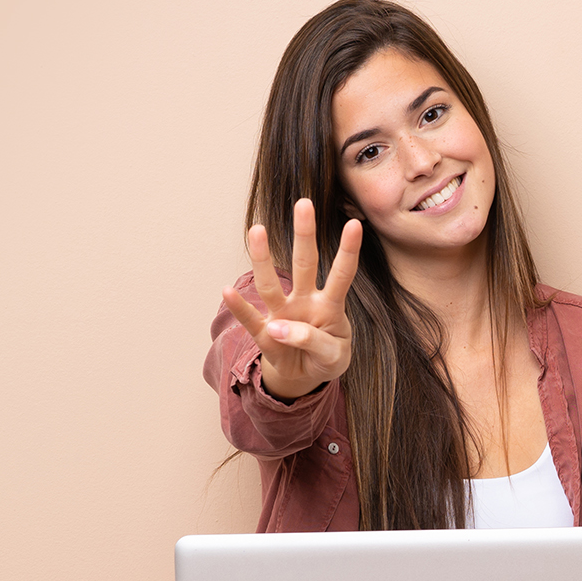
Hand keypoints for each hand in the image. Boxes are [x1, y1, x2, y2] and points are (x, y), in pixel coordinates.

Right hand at [220, 199, 362, 400]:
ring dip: (263, 258)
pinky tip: (227, 291)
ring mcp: (283, 315)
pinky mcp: (265, 335)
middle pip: (304, 264)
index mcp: (330, 304)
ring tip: (257, 230)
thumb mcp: (334, 356)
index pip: (342, 274)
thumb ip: (315, 342)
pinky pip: (250, 320)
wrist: (307, 376)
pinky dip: (239, 308)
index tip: (354, 223)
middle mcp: (305, 301)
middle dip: (304, 234)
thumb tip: (277, 328)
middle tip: (304, 203)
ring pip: (271, 285)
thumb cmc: (326, 357)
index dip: (348, 251)